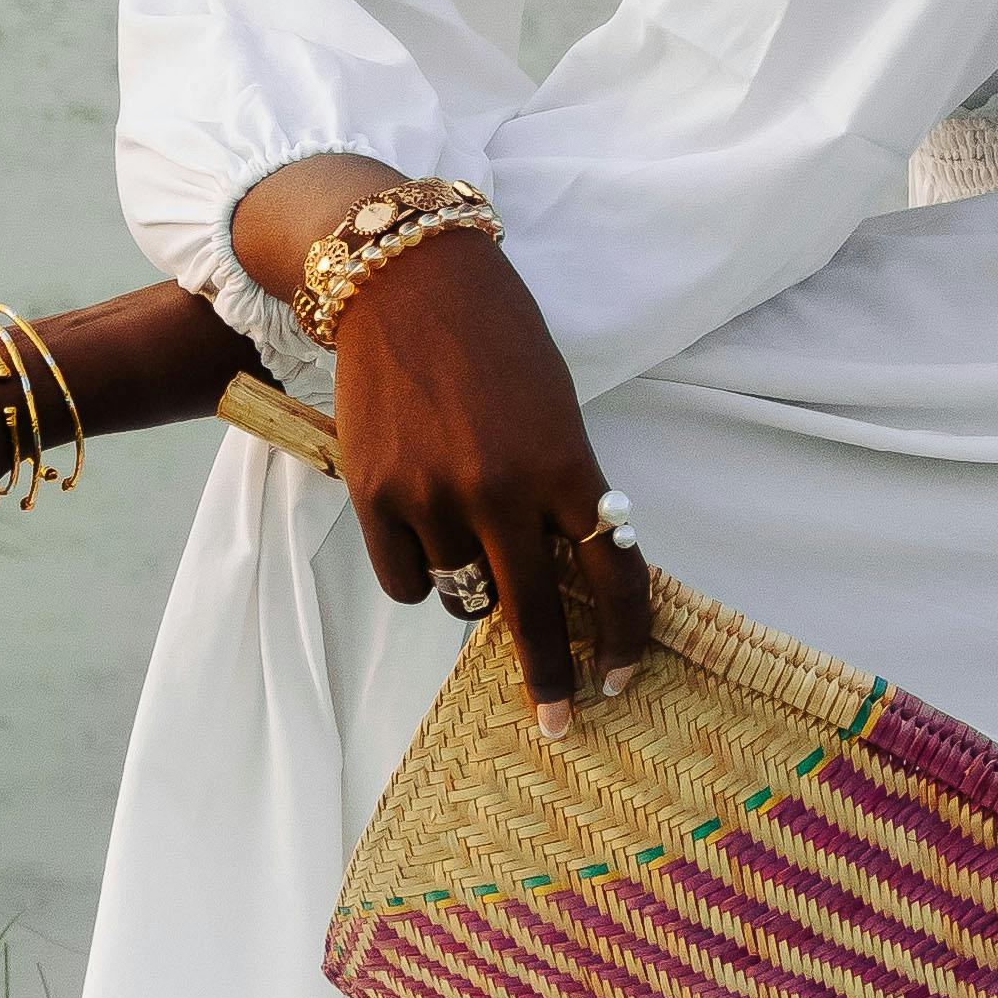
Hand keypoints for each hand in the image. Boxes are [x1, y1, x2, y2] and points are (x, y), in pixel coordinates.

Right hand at [330, 228, 645, 736]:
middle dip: (549, 678)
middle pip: (534, 614)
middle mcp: (503, 490)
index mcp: (566, 463)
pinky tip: (421, 531)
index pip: (612, 573)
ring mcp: (435, 496)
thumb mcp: (555, 408)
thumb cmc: (496, 339)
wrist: (407, 279)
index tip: (619, 674)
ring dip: (473, 589)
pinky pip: (406, 580)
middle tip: (560, 718)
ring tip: (467, 540)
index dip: (621, 633)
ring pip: (462, 596)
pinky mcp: (376, 495)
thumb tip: (563, 577)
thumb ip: (562, 490)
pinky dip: (418, 572)